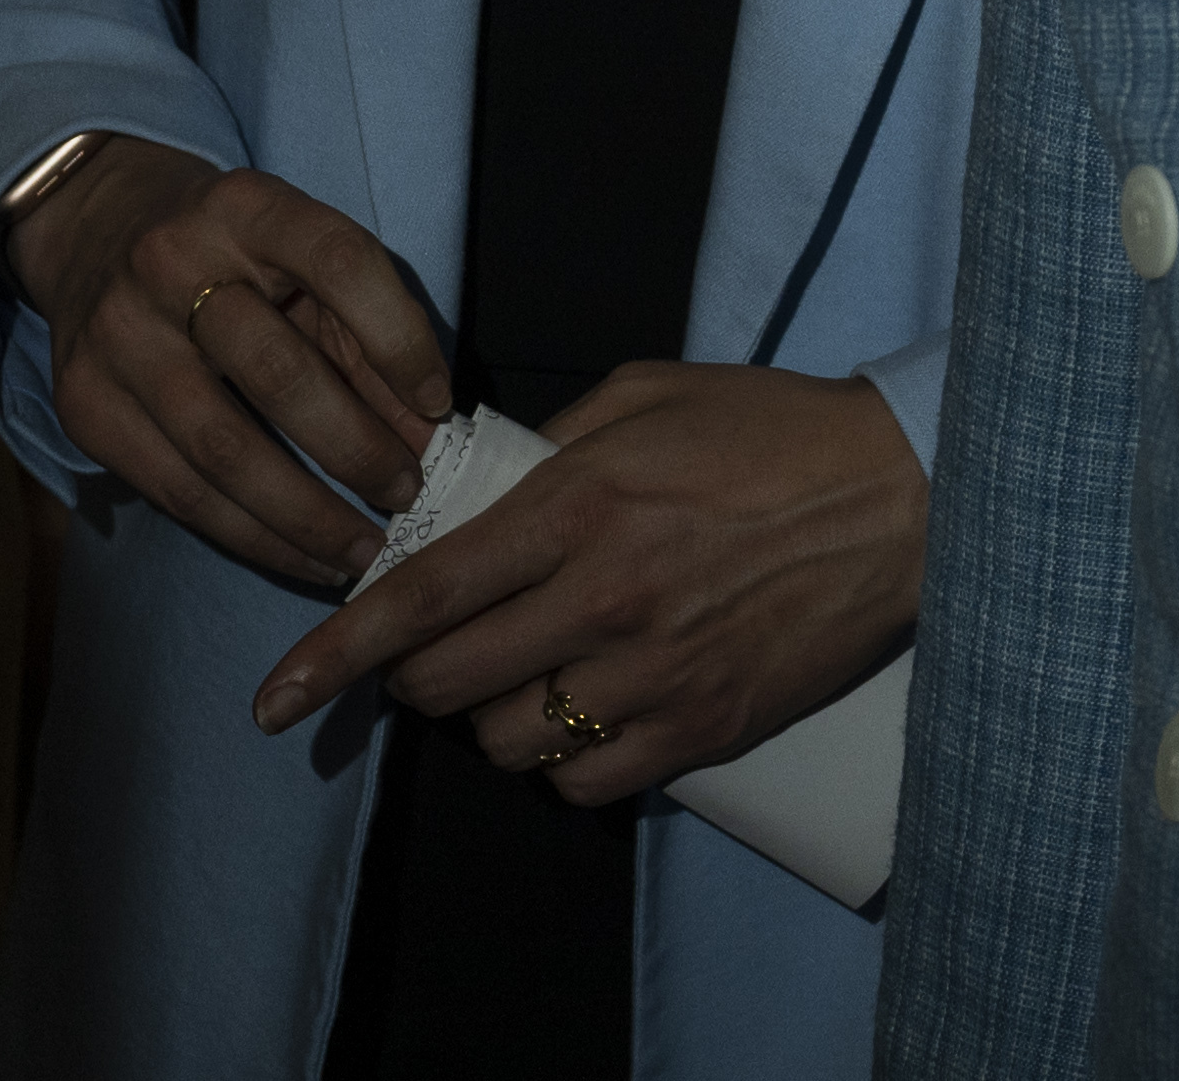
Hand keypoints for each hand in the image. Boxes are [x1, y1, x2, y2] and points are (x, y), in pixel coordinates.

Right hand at [13, 141, 452, 589]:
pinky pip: (176, 491)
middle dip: (355, 449)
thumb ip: (366, 336)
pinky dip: (249, 536)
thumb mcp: (303, 261)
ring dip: (305, 517)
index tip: (440, 405)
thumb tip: (426, 436)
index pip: (339, 262)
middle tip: (408, 496)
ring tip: (362, 553)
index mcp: (246, 207)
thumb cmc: (234, 253)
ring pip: (222, 451)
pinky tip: (300, 556)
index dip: (399, 338)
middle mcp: (171, 263)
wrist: (99, 228)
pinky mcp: (83, 405)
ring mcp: (117, 338)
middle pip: (276, 372)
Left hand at [248, 362, 929, 804]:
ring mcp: (655, 673)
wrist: (902, 495)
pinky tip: (585, 714)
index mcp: (579, 507)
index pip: (423, 596)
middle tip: (438, 651)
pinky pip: (584, 782)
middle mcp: (605, 599)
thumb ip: (549, 443)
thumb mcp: (647, 395)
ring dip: (494, 717)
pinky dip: (564, 760)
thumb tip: (476, 489)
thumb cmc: (774, 430)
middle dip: (417, 676)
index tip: (275, 696)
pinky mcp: (704, 726)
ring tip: (527, 674)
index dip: (334, 653)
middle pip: (448, 683)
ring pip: (509, 742)